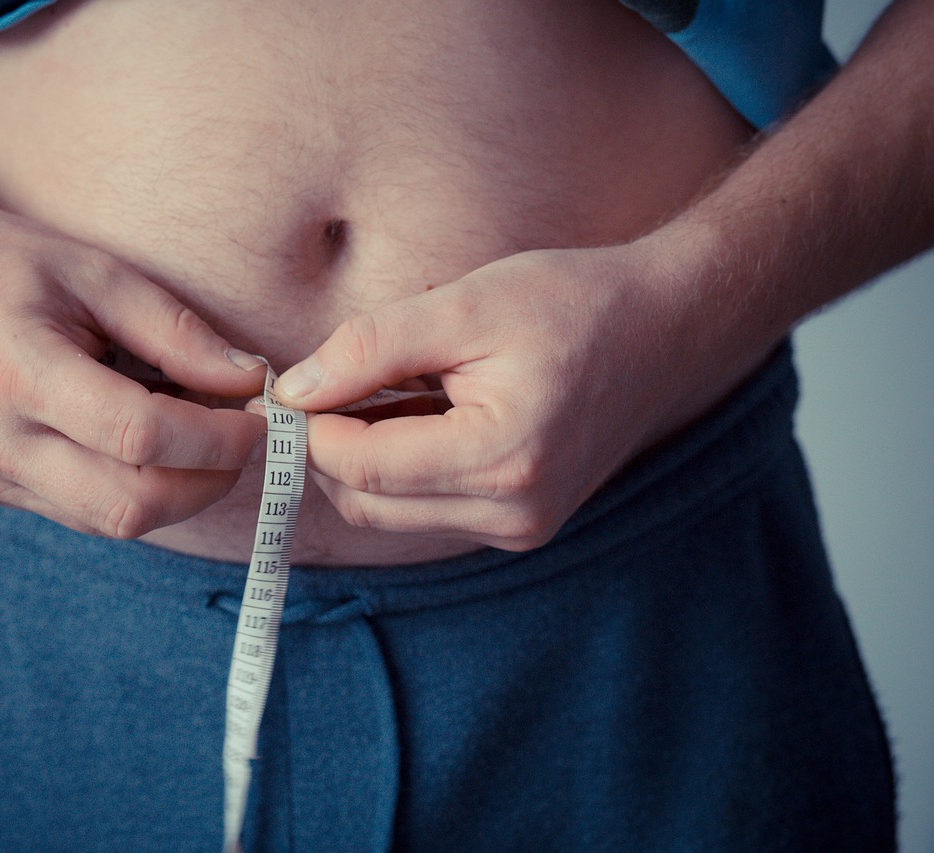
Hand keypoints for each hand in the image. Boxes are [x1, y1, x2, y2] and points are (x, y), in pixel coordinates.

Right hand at [0, 193, 267, 537]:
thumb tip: (249, 381)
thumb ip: (174, 330)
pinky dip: (131, 489)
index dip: (218, 439)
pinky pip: (80, 513)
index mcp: (15, 372)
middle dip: (209, 481)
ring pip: (109, 522)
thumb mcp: (93, 270)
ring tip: (198, 435)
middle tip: (244, 439)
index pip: (140, 438)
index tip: (261, 417)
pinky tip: (146, 446)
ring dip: (175, 492)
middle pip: (130, 506)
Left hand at [272, 243, 766, 550]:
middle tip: (326, 383)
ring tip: (386, 390)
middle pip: (367, 504)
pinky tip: (422, 413)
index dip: (310, 427)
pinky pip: (429, 509)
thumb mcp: (465, 306)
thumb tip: (294, 390)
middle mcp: (513, 513)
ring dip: (365, 460)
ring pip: (392, 513)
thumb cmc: (574, 303)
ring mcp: (520, 527)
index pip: (361, 467)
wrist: (666, 328)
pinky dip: (404, 469)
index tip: (293, 384)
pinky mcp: (522, 524)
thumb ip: (371, 349)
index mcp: (501, 459)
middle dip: (331, 447)